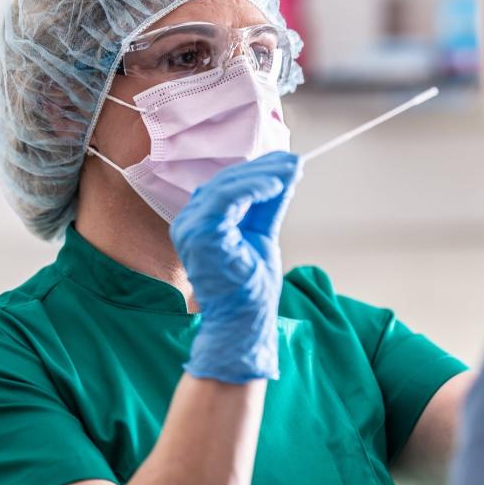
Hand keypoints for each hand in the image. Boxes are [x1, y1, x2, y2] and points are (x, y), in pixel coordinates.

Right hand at [170, 151, 302, 382]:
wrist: (245, 322)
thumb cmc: (251, 286)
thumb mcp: (262, 233)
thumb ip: (269, 204)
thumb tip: (288, 171)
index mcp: (200, 222)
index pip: (227, 186)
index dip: (258, 170)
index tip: (287, 162)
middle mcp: (189, 222)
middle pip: (227, 182)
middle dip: (264, 169)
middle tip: (294, 162)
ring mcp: (191, 228)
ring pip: (227, 187)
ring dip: (263, 176)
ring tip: (290, 171)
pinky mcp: (201, 235)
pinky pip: (226, 200)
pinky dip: (252, 188)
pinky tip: (276, 186)